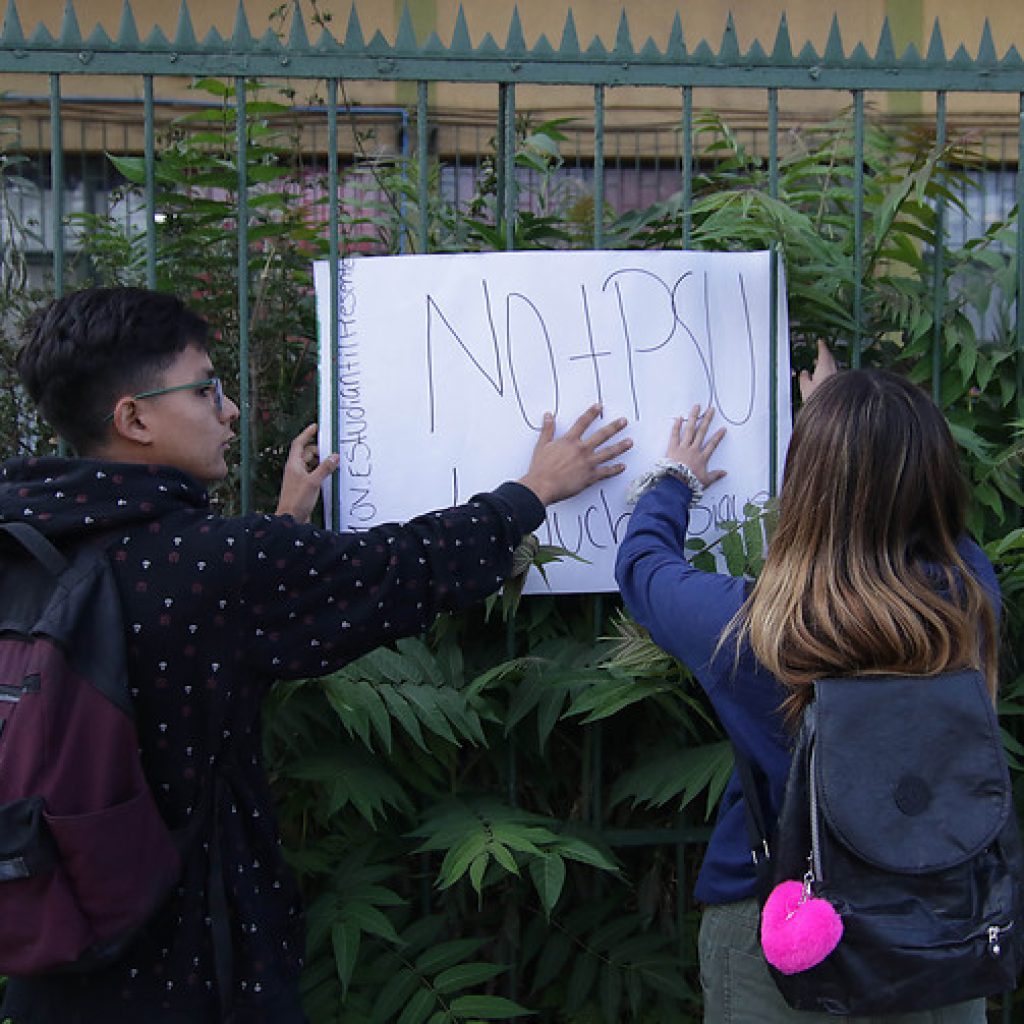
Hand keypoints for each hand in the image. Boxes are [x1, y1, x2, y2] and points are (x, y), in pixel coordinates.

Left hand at [275, 423, 339, 522]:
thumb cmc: (297, 501)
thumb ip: (325, 468)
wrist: (290, 519)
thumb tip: (334, 457)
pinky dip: (321, 471)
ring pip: (310, 463)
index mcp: (294, 464)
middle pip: (307, 453)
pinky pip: (313, 473)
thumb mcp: (314, 482)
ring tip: (333, 463)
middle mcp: (295, 469)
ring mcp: (299, 478)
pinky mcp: (303, 486)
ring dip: (321, 461)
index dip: (307, 434)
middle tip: (331, 450)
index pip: (299, 443)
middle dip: (319, 450)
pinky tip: (329, 475)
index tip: (316, 427)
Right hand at [517, 404, 631, 505]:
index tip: (599, 406)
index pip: (583, 422)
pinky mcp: (590, 477)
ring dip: (620, 446)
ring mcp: (588, 463)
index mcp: (569, 441)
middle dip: (614, 427)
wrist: (542, 486)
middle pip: (602, 435)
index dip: (591, 413)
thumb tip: (548, 416)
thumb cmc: (540, 469)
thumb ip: (547, 430)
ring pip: (608, 453)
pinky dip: (615, 470)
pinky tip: (622, 466)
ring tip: (630, 442)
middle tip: (624, 422)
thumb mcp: (541, 446)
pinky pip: (606, 472)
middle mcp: (581, 450)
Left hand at [665, 405, 726, 487]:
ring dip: (693, 418)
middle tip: (711, 410)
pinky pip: (674, 435)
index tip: (722, 429)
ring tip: (696, 407)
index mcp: (702, 458)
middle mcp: (693, 450)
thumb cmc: (690, 483)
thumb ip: (715, 475)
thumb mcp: (705, 481)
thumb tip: (725, 473)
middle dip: (707, 420)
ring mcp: (683, 448)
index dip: (718, 436)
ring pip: (689, 430)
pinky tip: (680, 417)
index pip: (712, 445)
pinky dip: (676, 426)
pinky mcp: (672, 448)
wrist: (676, 484)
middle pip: (701, 432)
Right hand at [798, 339, 838, 401]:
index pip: (824, 352)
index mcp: (825, 365)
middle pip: (829, 359)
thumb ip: (804, 378)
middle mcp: (834, 369)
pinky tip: (824, 380)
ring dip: (826, 366)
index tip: (820, 341)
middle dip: (824, 356)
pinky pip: (834, 376)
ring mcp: (838, 377)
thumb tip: (804, 372)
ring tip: (818, 368)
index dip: (821, 346)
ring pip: (832, 368)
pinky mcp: (841, 384)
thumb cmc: (819, 396)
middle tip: (818, 355)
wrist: (835, 408)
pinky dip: (829, 375)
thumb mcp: (806, 387)